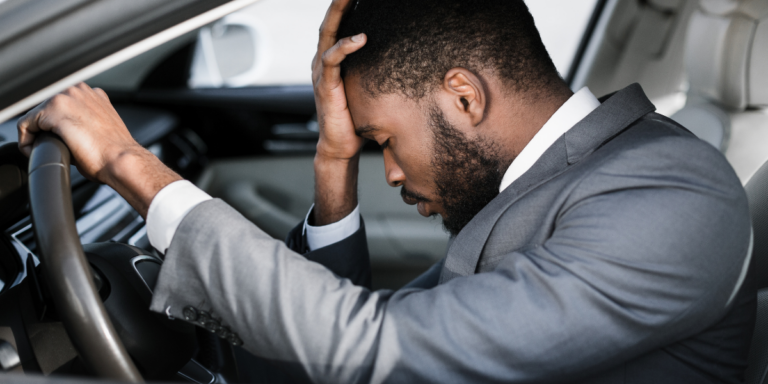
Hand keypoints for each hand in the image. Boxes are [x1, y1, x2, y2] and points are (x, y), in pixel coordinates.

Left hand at [17, 83, 142, 181]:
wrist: (121, 160)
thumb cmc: (115, 153)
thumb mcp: (101, 129)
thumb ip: (85, 122)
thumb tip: (69, 134)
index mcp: (92, 95)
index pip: (61, 106)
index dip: (55, 127)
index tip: (60, 142)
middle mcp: (79, 91)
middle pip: (45, 109)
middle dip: (45, 130)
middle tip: (54, 149)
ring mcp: (66, 97)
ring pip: (34, 116)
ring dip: (37, 135)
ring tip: (47, 151)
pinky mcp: (54, 110)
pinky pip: (26, 125)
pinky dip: (27, 141)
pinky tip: (38, 152)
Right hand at [312, 0, 366, 160]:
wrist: (340, 147)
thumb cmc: (356, 119)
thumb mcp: (367, 89)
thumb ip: (374, 72)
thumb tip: (403, 61)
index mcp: (332, 61)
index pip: (337, 26)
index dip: (345, 8)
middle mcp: (323, 62)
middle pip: (329, 23)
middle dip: (340, 3)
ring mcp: (321, 73)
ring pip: (327, 34)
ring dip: (339, 13)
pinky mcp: (325, 86)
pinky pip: (332, 60)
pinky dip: (345, 46)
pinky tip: (360, 38)